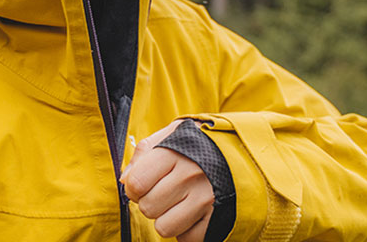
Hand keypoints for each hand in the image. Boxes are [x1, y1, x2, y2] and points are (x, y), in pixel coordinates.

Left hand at [120, 120, 214, 241]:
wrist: (241, 150)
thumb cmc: (197, 142)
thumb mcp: (170, 134)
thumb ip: (143, 152)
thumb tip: (125, 181)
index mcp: (173, 153)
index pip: (136, 183)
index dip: (132, 187)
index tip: (141, 183)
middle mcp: (190, 176)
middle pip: (148, 207)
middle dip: (149, 202)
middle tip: (162, 191)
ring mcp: (206, 199)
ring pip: (164, 227)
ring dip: (165, 218)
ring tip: (176, 202)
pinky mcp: (218, 218)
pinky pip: (187, 238)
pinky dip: (185, 230)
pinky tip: (191, 212)